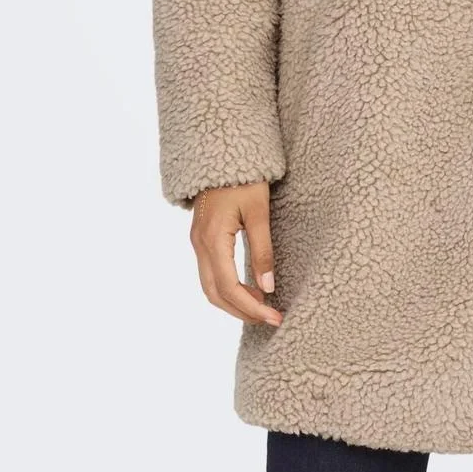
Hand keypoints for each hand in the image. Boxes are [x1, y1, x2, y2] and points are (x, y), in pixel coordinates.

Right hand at [190, 180, 282, 326]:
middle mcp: (199, 245)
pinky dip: (228, 288)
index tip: (275, 318)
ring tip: (262, 307)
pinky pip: (211, 274)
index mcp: (212, 240)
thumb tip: (268, 288)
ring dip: (234, 302)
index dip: (251, 308)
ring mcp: (197, 242)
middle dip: (242, 311)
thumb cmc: (244, 179)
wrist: (223, 152)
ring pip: (210, 287)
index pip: (229, 288)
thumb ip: (263, 251)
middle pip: (215, 294)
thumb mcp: (259, 212)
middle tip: (270, 319)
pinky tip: (249, 289)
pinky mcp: (202, 239)